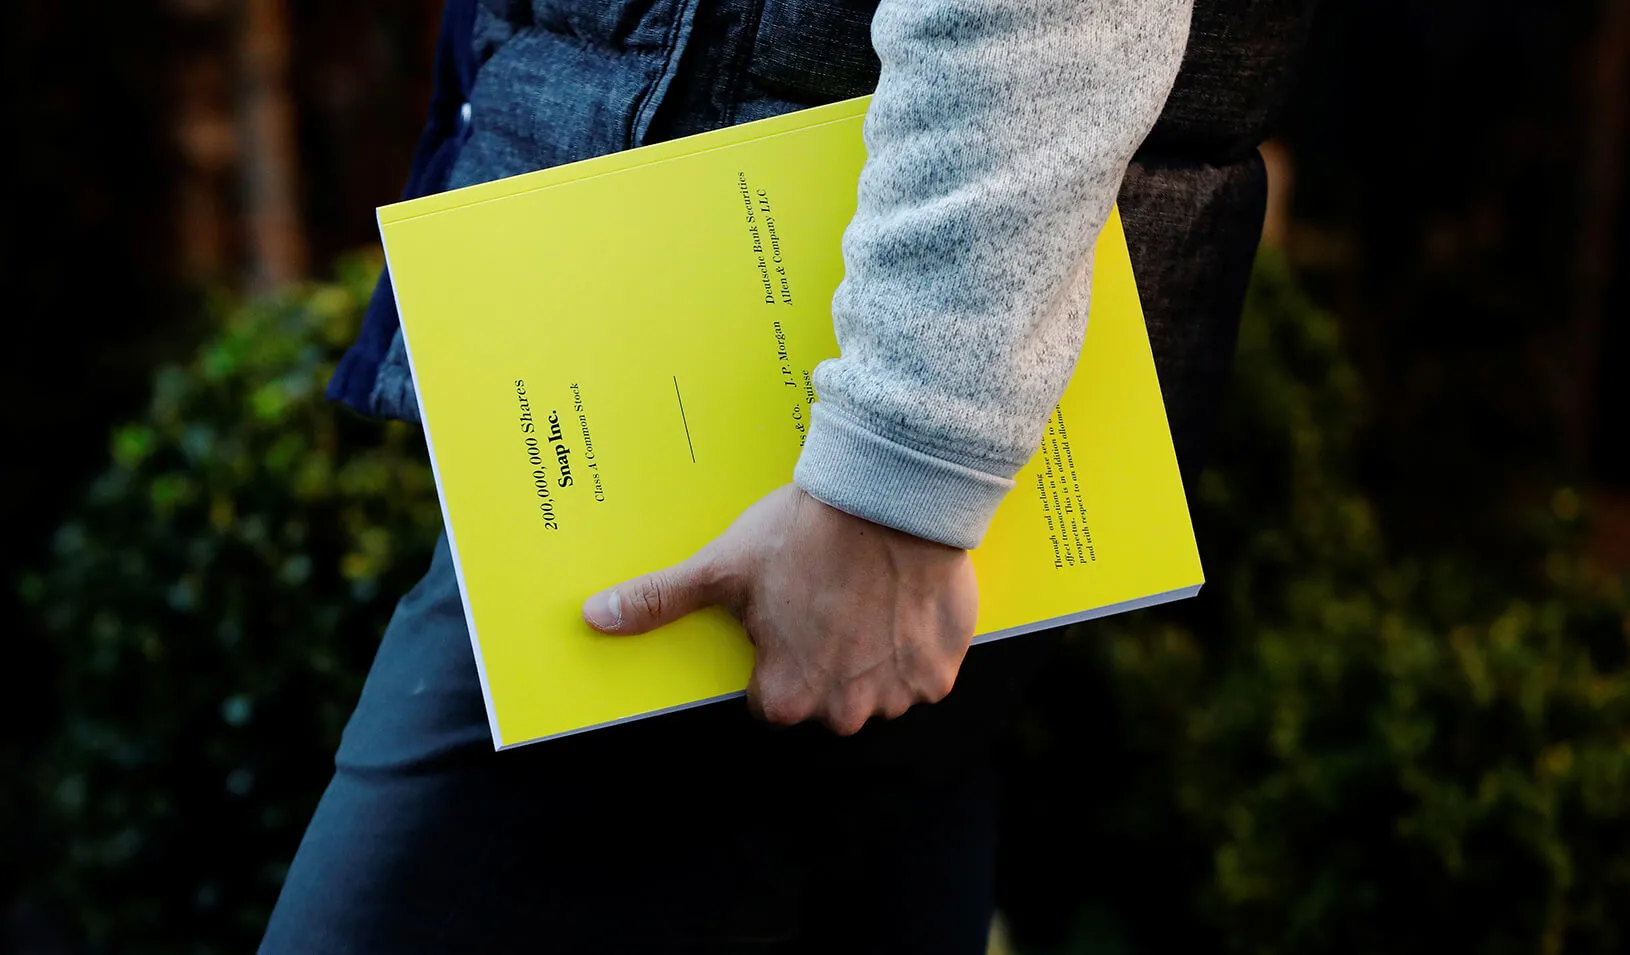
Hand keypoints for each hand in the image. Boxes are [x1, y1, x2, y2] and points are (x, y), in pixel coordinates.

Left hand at [581, 484, 977, 734]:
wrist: (888, 496)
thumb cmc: (801, 535)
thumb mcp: (722, 567)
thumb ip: (659, 600)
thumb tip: (594, 617)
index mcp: (786, 697)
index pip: (772, 698)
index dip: (776, 654)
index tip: (786, 615)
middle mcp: (843, 712)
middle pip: (827, 699)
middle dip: (826, 660)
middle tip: (828, 600)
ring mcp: (897, 695)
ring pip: (877, 688)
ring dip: (872, 655)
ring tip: (866, 596)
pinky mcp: (941, 671)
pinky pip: (924, 671)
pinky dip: (916, 645)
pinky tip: (901, 601)